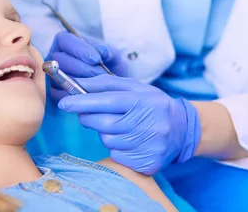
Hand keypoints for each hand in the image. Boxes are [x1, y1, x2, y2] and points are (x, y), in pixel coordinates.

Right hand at [46, 32, 127, 102]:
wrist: (113, 89)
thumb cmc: (110, 69)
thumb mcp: (114, 57)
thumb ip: (109, 51)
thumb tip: (101, 50)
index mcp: (66, 42)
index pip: (65, 40)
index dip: (79, 49)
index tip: (96, 59)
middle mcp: (55, 58)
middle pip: (61, 60)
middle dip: (83, 68)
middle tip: (100, 74)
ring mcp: (52, 76)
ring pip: (59, 77)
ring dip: (80, 82)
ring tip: (99, 85)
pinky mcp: (53, 94)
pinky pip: (59, 95)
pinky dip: (75, 95)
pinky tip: (90, 95)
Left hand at [58, 75, 200, 174]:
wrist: (183, 129)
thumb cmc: (152, 104)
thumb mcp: (134, 87)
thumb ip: (105, 84)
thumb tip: (77, 84)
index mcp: (143, 101)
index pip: (107, 101)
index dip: (83, 102)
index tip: (64, 103)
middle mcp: (147, 123)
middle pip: (103, 123)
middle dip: (90, 117)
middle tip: (89, 113)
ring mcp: (148, 145)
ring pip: (108, 141)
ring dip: (106, 133)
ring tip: (122, 126)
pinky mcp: (147, 163)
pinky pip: (117, 156)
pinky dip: (117, 148)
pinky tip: (129, 140)